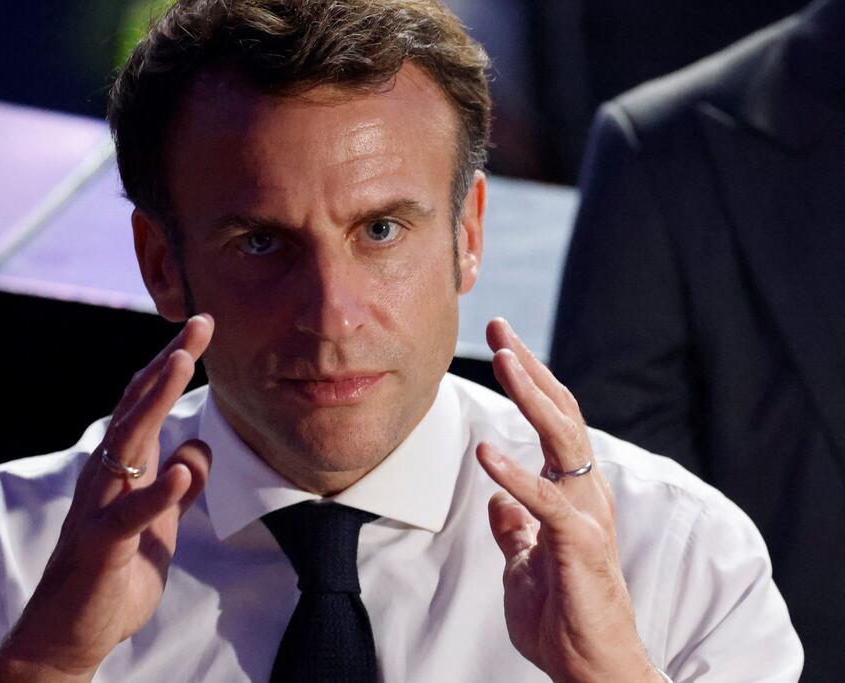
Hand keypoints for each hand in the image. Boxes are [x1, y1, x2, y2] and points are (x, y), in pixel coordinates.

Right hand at [0, 314, 214, 682]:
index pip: (145, 405)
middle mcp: (104, 478)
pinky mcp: (99, 547)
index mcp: (120, 469)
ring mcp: (97, 508)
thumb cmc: (110, 577)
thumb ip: (175, 490)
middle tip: (199, 324)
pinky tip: (180, 472)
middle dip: (168, 363)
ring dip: (154, 402)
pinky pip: (128, 516)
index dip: (172, 366)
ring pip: (125, 445)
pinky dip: (155, 494)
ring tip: (183, 364)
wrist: (65, 638)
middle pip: (135, 408)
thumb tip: (196, 450)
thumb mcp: (157, 527)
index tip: (201, 329)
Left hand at [476, 318, 661, 682]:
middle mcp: (586, 494)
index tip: (503, 345)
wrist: (591, 670)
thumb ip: (516, 529)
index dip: (530, 381)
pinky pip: (547, 503)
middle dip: (530, 368)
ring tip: (504, 361)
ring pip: (564, 442)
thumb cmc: (563, 619)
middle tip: (501, 328)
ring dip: (532, 398)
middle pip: (561, 415)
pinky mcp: (581, 547)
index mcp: (573, 493)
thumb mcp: (525, 565)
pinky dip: (516, 475)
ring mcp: (588, 517)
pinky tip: (486, 454)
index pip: (553, 422)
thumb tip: (497, 503)